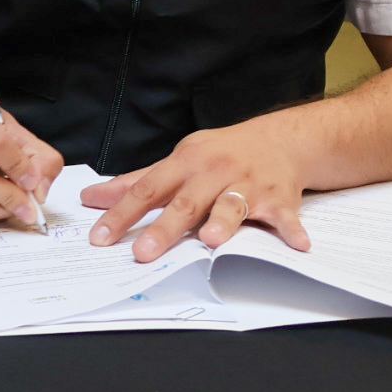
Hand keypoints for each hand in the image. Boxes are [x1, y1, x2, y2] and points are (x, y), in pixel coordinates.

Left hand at [79, 122, 308, 261]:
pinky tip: (297, 244)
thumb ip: (136, 182)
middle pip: (185, 202)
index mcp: (184, 163)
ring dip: (223, 221)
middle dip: (164, 228)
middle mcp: (214, 172)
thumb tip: (93, 197)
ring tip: (212, 240)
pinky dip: (291, 230)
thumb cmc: (220, 154)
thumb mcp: (178, 160)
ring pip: (231, 204)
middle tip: (144, 252)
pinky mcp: (279, 198)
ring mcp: (247, 185)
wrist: (279, 140)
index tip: (100, 236)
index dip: (121, 213)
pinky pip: (285, 216)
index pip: (147, 189)